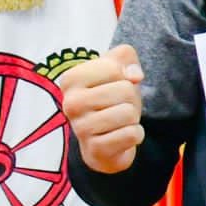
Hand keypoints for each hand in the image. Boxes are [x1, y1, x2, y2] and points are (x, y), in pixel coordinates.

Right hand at [58, 44, 144, 173]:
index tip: (112, 86)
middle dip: (130, 98)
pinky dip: (135, 134)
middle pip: (125, 90)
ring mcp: (80, 128)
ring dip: (132, 117)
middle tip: (118, 106)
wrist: (106, 138)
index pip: (114, 67)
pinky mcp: (95, 149)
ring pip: (129, 113)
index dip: (124, 76)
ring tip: (119, 121)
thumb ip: (125, 56)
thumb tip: (134, 75)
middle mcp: (70, 103)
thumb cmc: (111, 98)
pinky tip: (120, 135)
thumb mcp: (116, 68)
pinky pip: (132, 134)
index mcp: (71, 79)